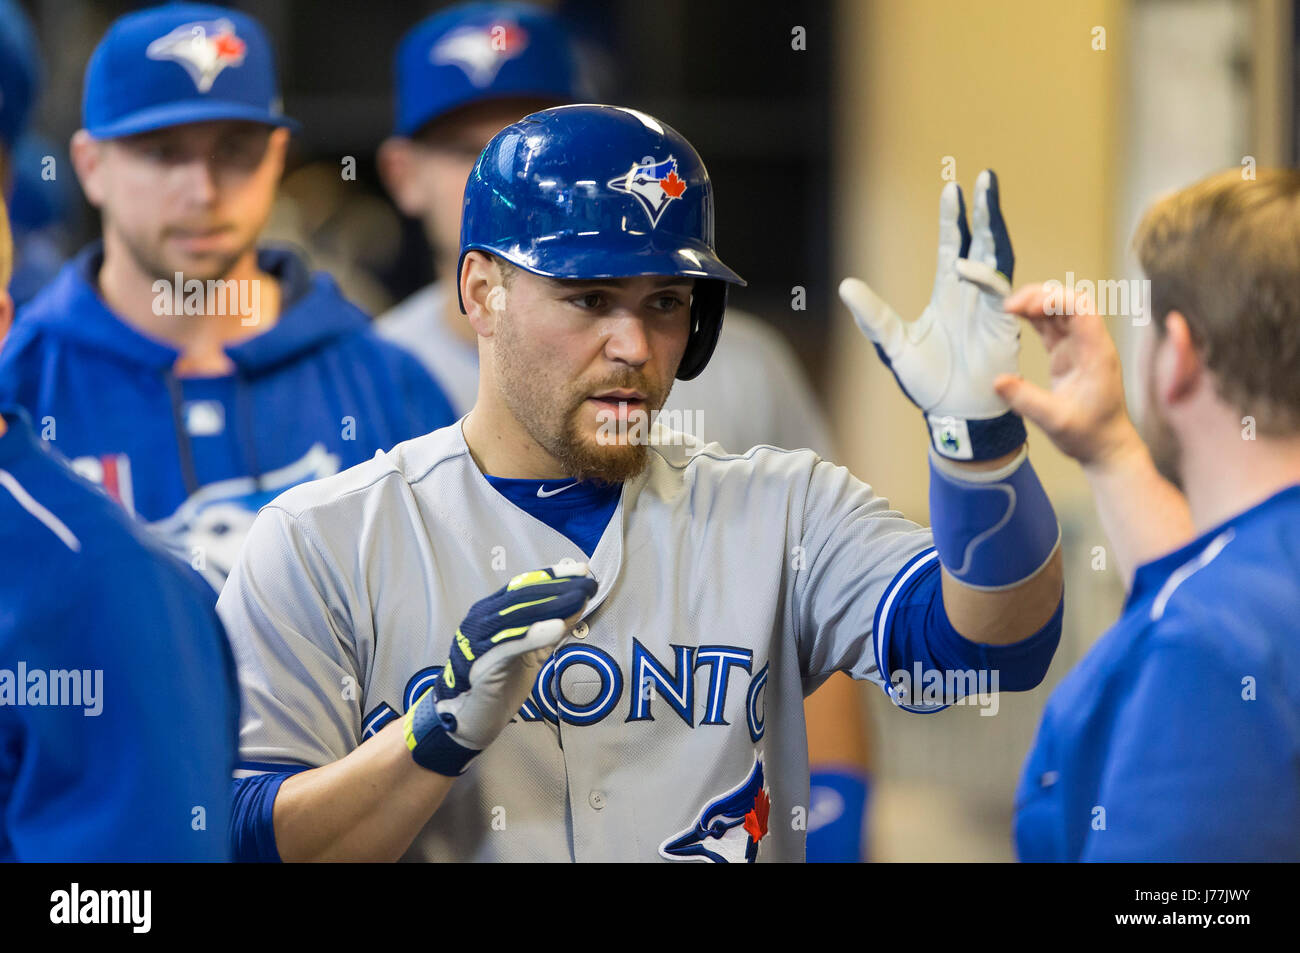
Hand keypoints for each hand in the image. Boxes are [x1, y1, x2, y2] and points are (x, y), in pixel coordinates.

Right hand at [404, 561, 596, 773]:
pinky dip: (533, 635)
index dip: (553, 576)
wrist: (471, 719)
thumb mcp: (533, 650)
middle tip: (588, 584)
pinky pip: (509, 645)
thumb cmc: (501, 682)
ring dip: (552, 606)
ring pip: (517, 616)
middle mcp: (482, 619)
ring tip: (579, 599)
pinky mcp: (482, 664)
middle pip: (523, 596)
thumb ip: (551, 627)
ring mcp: (478, 640)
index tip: (581, 570)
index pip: (524, 586)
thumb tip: (579, 604)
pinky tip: (557, 628)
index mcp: (491, 612)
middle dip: (559, 588)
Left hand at [838, 170, 1024, 460]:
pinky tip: (967, 264)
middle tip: (985, 178)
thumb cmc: (928, 382)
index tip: (953, 189)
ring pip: (996, 258)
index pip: (952, 246)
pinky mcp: (1002, 325)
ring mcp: (989, 307)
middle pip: (980, 242)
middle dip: (983, 210)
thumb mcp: (892, 344)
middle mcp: (971, 294)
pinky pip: (997, 293)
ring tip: (990, 197)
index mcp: (948, 293)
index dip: (953, 218)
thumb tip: (846, 286)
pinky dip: (984, 278)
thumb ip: (873, 315)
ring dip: (994, 228)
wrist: (954, 414)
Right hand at [994, 282, 1143, 467]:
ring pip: (1058, 311)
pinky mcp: (1068, 354)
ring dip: (1035, 304)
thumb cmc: (1089, 435)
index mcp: (1096, 353)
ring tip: (1007, 308)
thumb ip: (1027, 400)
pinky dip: (1034, 318)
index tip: (1023, 309)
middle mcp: (1090, 344)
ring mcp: (1079, 347)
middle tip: (1008, 307)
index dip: (1052, 299)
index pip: (1080, 307)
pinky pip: (1051, 326)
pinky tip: (1015, 317)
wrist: (1106, 447)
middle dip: (1038, 296)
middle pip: (1068, 301)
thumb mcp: (1056, 421)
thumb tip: (997, 381)